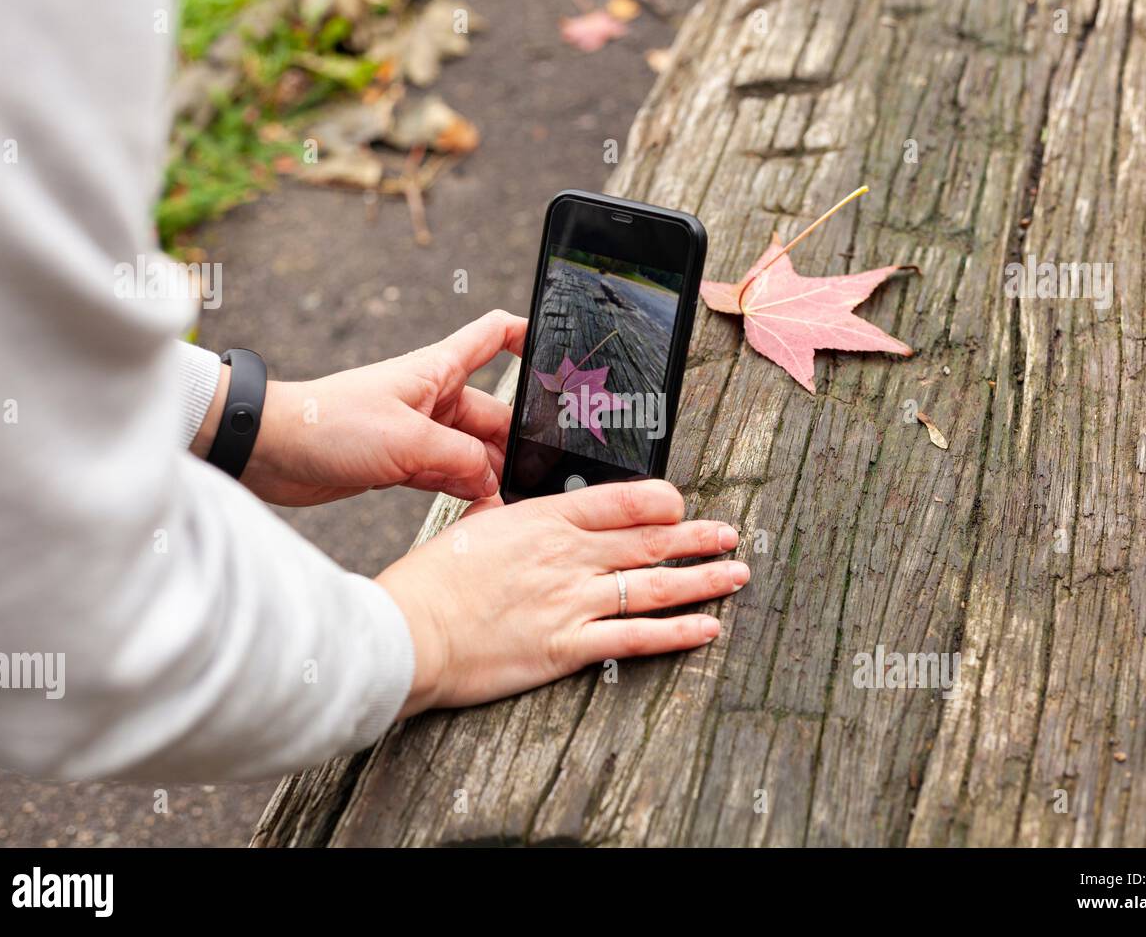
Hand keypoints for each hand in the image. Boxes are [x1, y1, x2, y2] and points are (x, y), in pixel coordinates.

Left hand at [195, 311, 527, 505]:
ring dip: (488, 474)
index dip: (528, 336)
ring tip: (508, 500)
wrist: (269, 450)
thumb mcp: (407, 440)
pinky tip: (477, 509)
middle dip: (515, 443)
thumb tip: (492, 480)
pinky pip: (448, 475)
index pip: (494, 336)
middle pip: (494, 415)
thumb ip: (460, 460)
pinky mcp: (403, 462)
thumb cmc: (329, 423)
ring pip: (473, 451)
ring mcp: (420, 431)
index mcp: (438, 371)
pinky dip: (462, 491)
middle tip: (539, 474)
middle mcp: (433, 398)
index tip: (558, 356)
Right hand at [378, 479, 748, 715]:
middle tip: (730, 534)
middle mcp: (568, 555)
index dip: (663, 501)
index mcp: (544, 519)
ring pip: (654, 585)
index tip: (683, 504)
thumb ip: (505, 511)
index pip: (621, 500)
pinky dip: (677, 633)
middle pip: (649, 541)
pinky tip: (706, 628)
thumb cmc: (431, 582)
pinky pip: (636, 637)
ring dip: (703, 579)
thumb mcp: (471, 526)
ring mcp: (572, 601)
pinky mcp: (569, 646)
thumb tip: (513, 499)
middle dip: (698, 536)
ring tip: (735, 573)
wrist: (409, 633)